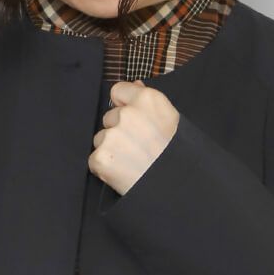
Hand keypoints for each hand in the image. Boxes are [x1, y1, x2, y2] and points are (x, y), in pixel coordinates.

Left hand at [88, 79, 179, 195]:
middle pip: (109, 118)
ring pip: (101, 138)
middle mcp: (127, 114)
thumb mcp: (171, 122)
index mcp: (147, 100)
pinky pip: (95, 160)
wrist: (177, 189)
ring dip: (111, 151)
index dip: (124, 107)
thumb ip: (149, 103)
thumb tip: (135, 85)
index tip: (132, 122)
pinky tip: (124, 174)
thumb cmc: (178, 157)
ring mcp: (112, 136)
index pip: (118, 91)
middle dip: (118, 132)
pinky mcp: (101, 158)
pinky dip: (105, 169)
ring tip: (133, 164)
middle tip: (138, 151)